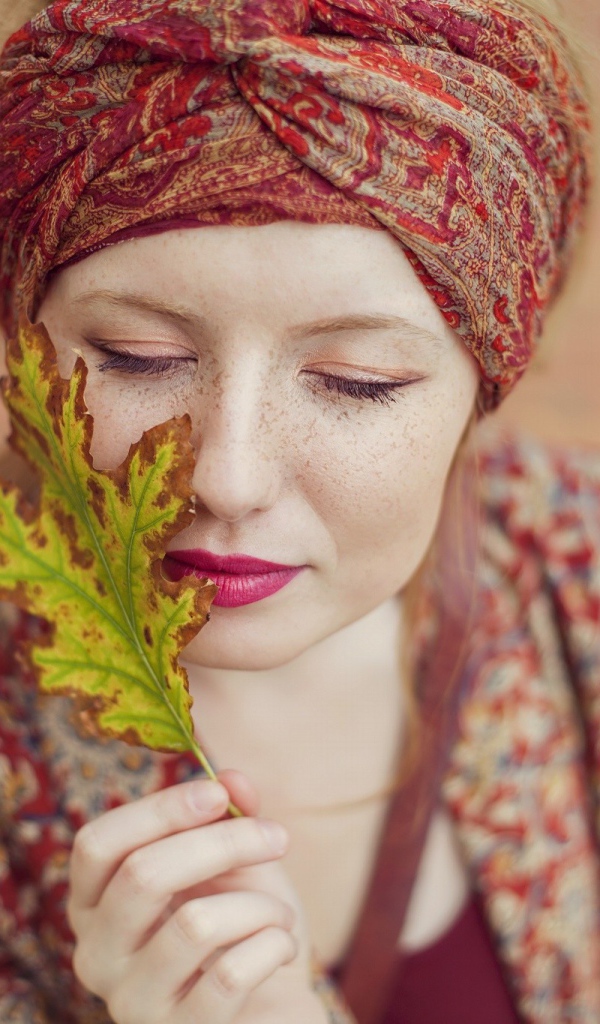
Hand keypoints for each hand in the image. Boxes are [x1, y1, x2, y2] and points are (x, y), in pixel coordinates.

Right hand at [67, 770, 314, 1023]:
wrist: (271, 1009)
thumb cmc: (242, 928)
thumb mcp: (236, 862)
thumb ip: (229, 814)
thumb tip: (233, 780)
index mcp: (94, 904)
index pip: (97, 844)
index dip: (159, 809)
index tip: (218, 793)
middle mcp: (96, 955)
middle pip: (143, 875)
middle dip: (224, 844)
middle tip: (277, 838)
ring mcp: (132, 1003)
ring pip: (196, 924)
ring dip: (261, 906)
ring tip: (279, 914)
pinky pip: (231, 974)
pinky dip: (273, 945)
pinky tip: (282, 947)